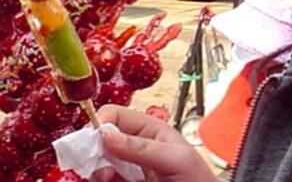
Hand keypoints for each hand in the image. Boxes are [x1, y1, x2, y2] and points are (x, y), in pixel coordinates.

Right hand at [92, 105, 216, 181]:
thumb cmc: (198, 181)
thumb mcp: (176, 159)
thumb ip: (141, 146)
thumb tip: (106, 133)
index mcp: (148, 129)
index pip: (115, 115)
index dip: (101, 123)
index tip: (95, 141)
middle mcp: (133, 146)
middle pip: (99, 138)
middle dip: (93, 149)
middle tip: (100, 167)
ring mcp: (126, 167)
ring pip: (95, 161)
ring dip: (93, 168)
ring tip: (105, 178)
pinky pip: (101, 177)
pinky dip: (97, 178)